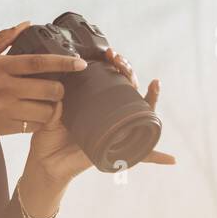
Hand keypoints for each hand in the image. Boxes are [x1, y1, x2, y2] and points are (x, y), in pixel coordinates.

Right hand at [0, 21, 85, 144]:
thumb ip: (2, 39)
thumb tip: (26, 24)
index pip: (38, 62)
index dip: (63, 62)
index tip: (80, 63)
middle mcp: (4, 88)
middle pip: (49, 89)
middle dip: (60, 89)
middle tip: (58, 87)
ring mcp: (5, 109)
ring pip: (46, 110)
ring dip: (52, 106)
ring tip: (48, 102)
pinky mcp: (5, 127)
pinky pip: (35, 125)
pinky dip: (40, 120)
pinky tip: (35, 114)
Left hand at [22, 45, 175, 188]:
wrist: (45, 164)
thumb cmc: (48, 138)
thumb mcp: (51, 117)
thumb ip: (55, 108)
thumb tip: (60, 101)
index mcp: (94, 102)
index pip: (111, 78)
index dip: (114, 64)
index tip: (109, 53)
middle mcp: (109, 114)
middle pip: (129, 89)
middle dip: (129, 71)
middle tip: (119, 61)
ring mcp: (116, 131)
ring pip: (141, 113)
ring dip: (151, 98)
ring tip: (154, 84)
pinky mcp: (118, 151)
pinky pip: (140, 156)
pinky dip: (157, 157)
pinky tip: (171, 159)